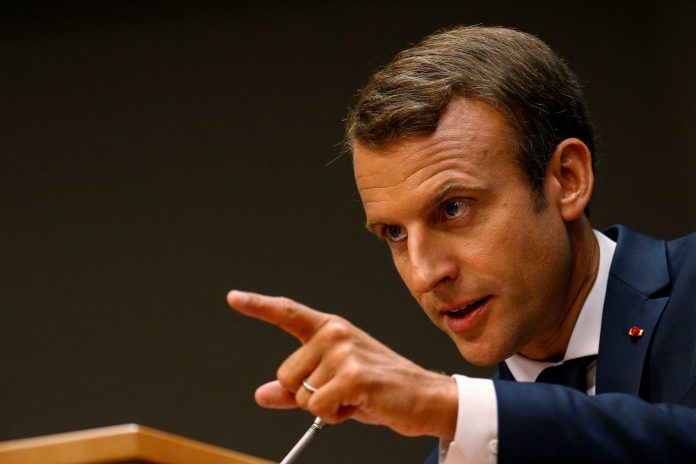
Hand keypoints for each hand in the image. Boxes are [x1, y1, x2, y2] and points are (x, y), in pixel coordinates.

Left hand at [227, 290, 457, 437]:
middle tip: (343, 391)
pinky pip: (318, 407)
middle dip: (307, 394)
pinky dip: (335, 415)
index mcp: (330, 329)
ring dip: (324, 406)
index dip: (258, 305)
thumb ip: (295, 388)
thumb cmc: (378, 387)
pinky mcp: (354, 374)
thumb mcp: (333, 384)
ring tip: (355, 396)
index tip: (234, 298)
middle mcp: (335, 333)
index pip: (288, 312)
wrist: (423, 397)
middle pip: (286, 374)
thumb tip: (262, 394)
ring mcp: (344, 351)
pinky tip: (360, 403)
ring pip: (301, 394)